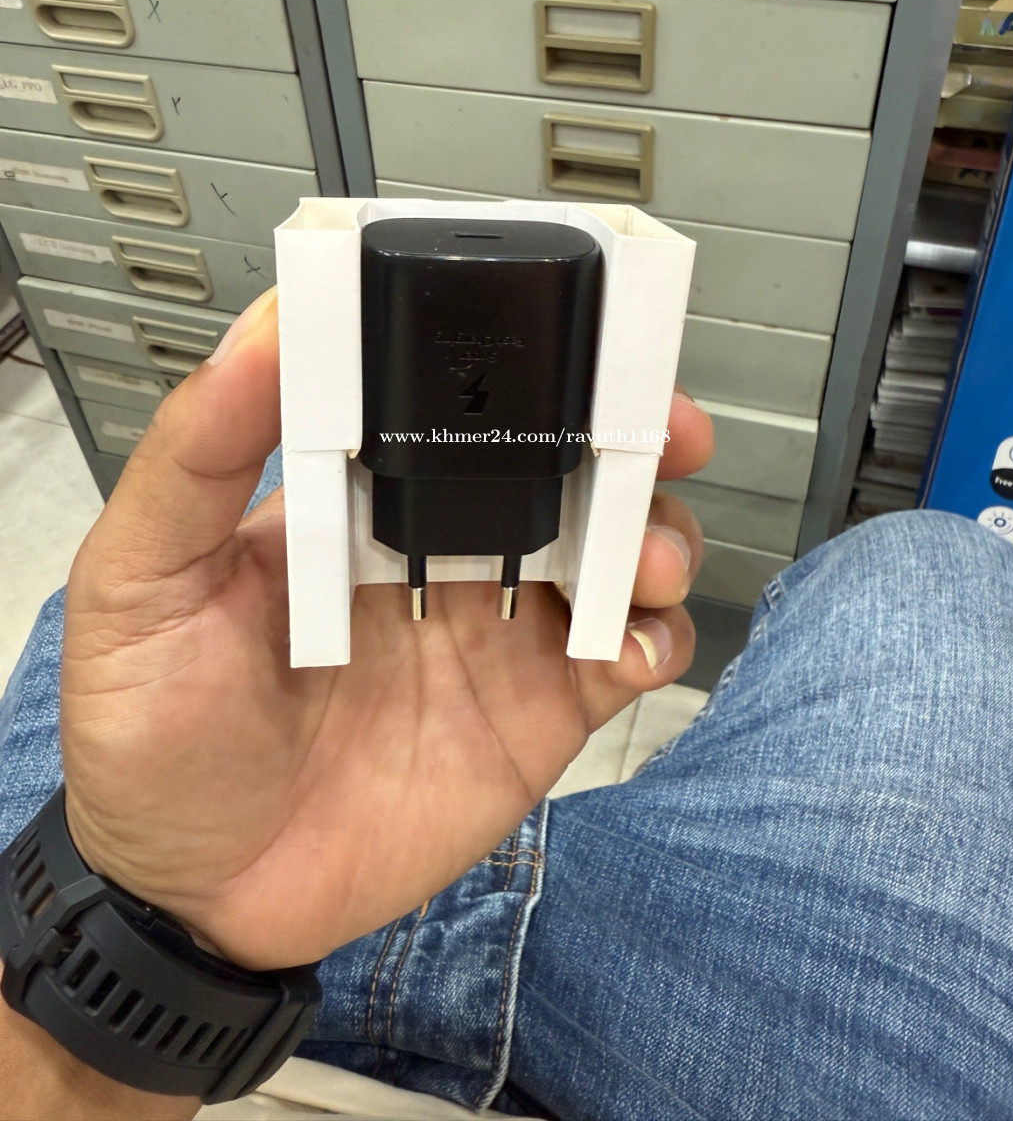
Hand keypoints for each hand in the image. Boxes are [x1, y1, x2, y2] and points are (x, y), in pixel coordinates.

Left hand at [61, 289, 713, 970]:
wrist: (199, 895)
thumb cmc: (152, 730)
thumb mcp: (140, 579)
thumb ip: (199, 455)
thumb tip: (264, 326)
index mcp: (363, 497)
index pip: (460, 404)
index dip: (529, 364)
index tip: (578, 337)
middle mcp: (446, 547)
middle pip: (565, 464)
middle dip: (631, 433)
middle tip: (662, 432)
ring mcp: (501, 629)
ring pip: (616, 549)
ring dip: (656, 532)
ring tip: (645, 559)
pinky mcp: (538, 712)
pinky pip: (624, 655)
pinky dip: (655, 637)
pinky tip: (629, 644)